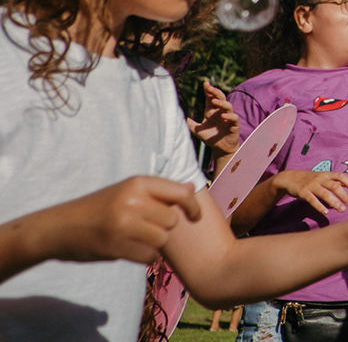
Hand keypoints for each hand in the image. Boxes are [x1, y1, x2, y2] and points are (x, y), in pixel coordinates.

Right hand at [27, 176, 203, 264]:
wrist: (60, 227)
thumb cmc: (99, 208)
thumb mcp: (126, 190)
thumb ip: (157, 191)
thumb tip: (191, 187)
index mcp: (137, 182)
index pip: (180, 193)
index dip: (192, 206)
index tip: (195, 216)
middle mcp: (132, 200)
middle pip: (172, 220)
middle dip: (165, 227)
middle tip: (147, 229)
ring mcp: (123, 224)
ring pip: (162, 238)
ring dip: (155, 244)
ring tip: (137, 240)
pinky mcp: (115, 246)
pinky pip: (149, 256)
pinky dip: (145, 257)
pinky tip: (132, 251)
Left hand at [186, 81, 239, 155]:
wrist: (220, 148)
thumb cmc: (210, 137)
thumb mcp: (197, 131)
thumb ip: (190, 124)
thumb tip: (182, 118)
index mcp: (212, 111)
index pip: (211, 98)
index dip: (209, 90)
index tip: (205, 83)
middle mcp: (220, 112)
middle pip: (220, 98)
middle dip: (215, 92)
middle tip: (210, 88)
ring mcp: (228, 118)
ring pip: (228, 106)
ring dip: (222, 103)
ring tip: (214, 101)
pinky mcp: (234, 125)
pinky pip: (234, 118)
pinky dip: (230, 116)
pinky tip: (223, 116)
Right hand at [275, 169, 347, 215]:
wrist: (289, 177)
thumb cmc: (308, 178)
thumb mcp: (321, 177)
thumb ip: (333, 181)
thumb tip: (347, 184)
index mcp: (325, 174)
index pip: (340, 176)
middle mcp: (320, 179)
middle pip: (334, 186)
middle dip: (343, 195)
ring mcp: (311, 185)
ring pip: (325, 194)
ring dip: (334, 202)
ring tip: (342, 209)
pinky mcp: (303, 192)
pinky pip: (313, 200)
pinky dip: (320, 206)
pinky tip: (326, 212)